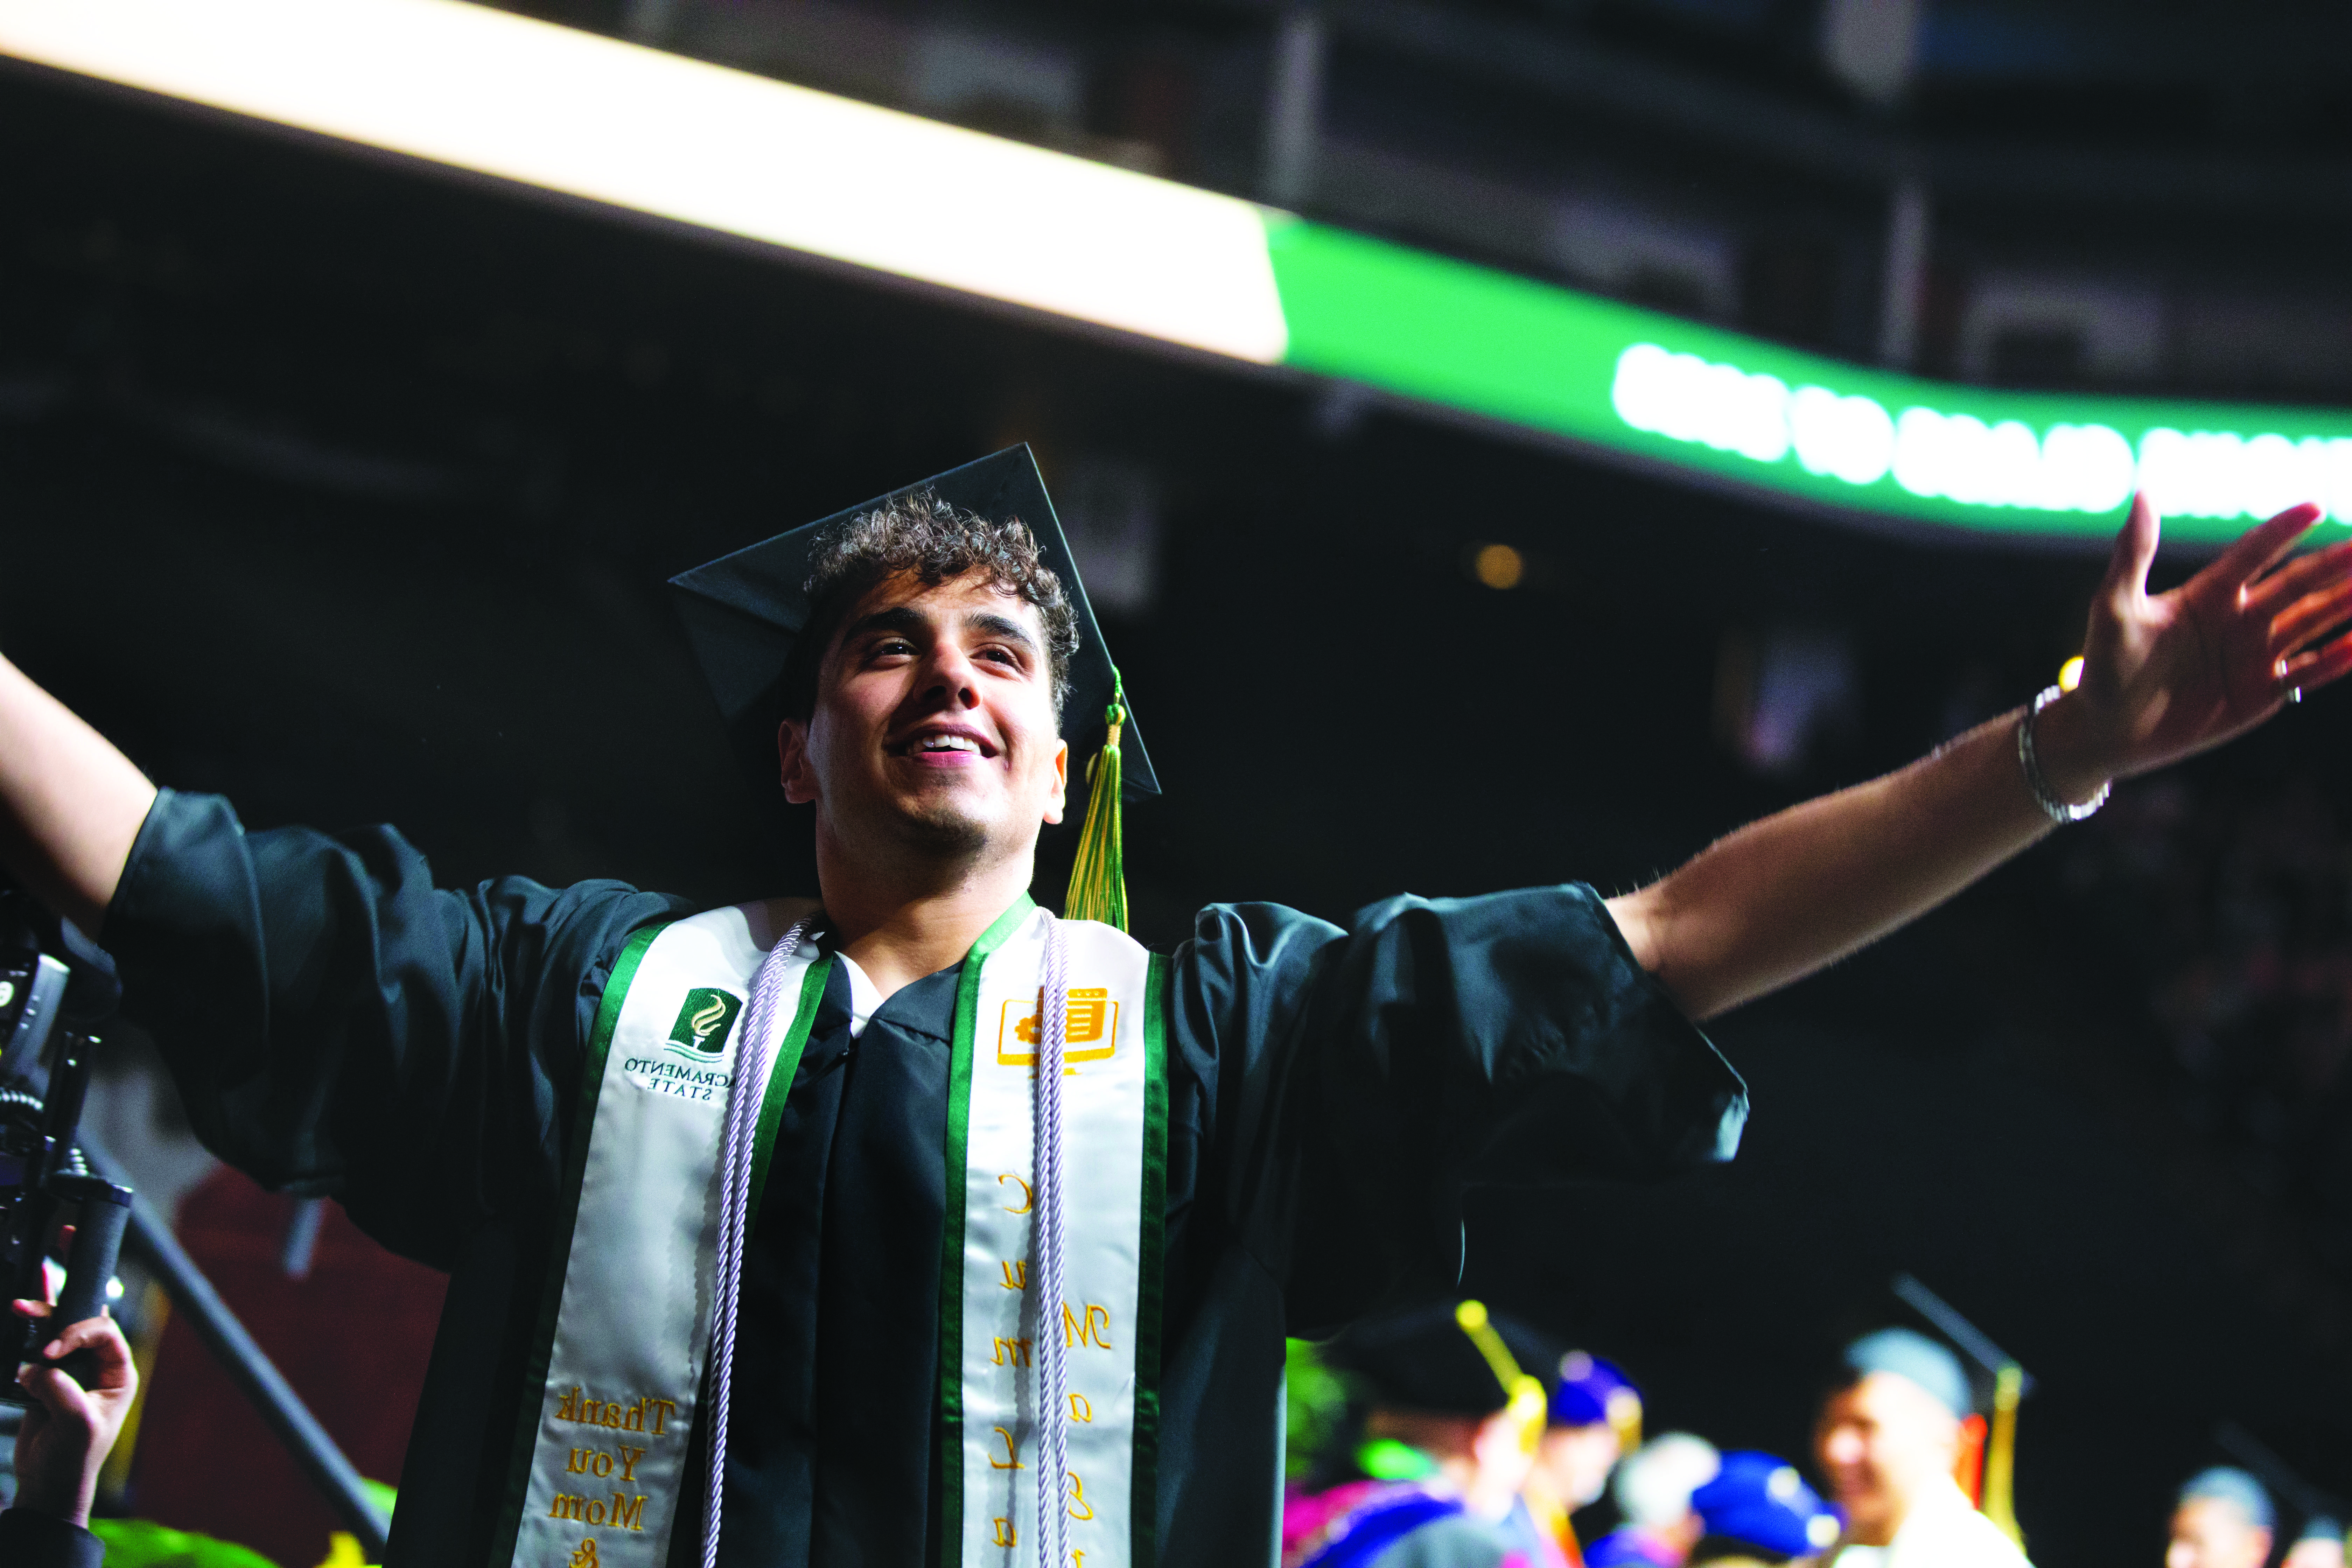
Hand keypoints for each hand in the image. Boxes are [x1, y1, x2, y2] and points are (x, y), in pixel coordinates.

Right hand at [10, 1296, 137, 1526]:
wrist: (47, 1483)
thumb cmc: (73, 1459)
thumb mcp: (76, 1425)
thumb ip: (60, 1390)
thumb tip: (35, 1368)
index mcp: (118, 1375)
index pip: (106, 1334)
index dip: (79, 1333)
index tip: (51, 1352)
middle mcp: (97, 1369)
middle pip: (80, 1326)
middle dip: (55, 1315)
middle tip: (27, 1309)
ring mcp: (70, 1373)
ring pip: (56, 1334)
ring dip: (38, 1320)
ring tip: (20, 1307)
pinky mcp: (44, 1381)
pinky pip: (34, 1352)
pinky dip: (24, 1339)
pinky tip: (16, 1325)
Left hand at [2042, 494, 2351, 797]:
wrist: (2106, 729)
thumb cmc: (2105, 665)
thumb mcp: (2115, 607)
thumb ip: (2133, 553)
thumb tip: (2142, 491)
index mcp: (2208, 594)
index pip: (2253, 553)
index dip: (2282, 531)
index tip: (2314, 507)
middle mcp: (2239, 619)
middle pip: (2296, 585)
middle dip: (2333, 565)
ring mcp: (2253, 656)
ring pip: (2311, 623)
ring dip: (2344, 604)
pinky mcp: (2261, 694)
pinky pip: (2307, 674)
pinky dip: (2336, 660)